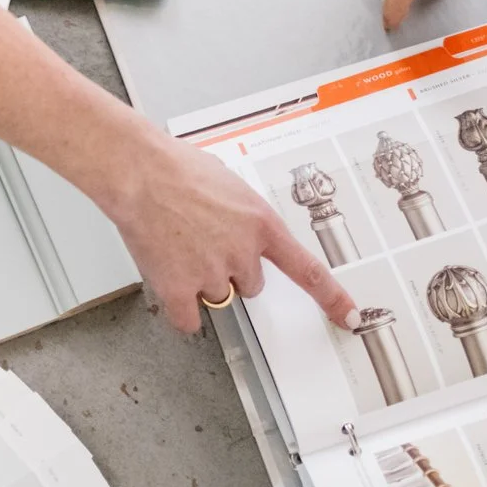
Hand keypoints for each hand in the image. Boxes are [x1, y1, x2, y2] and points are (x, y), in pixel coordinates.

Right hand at [103, 135, 355, 334]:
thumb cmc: (177, 168)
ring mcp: (212, 273)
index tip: (347, 315)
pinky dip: (180, 309)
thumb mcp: (230, 184)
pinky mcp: (179, 288)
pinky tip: (169, 282)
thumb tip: (239, 227)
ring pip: (216, 295)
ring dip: (199, 280)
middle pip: (250, 285)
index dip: (331, 297)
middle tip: (202, 242)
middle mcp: (243, 253)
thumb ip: (244, 215)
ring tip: (176, 246)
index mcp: (261, 224)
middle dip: (231, 270)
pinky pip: (188, 318)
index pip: (307, 270)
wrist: (139, 172)